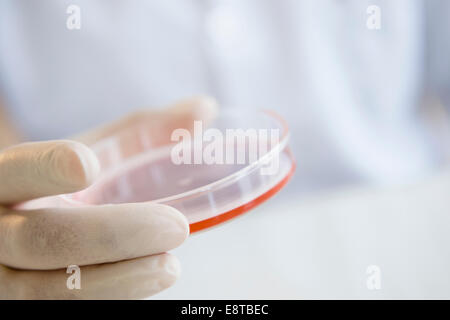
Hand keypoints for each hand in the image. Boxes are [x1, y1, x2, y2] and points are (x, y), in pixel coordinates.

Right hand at [0, 96, 217, 298]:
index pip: (19, 170)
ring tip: (170, 266)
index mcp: (9, 178)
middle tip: (175, 228)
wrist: (26, 226)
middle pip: (43, 239)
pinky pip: (66, 309)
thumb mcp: (95, 151)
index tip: (89, 166)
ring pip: (53, 289)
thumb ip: (144, 130)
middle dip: (113, 235)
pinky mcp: (27, 303)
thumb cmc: (69, 185)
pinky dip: (112, 295)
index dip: (47, 168)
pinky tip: (147, 280)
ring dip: (118, 280)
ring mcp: (7, 275)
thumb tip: (204, 108)